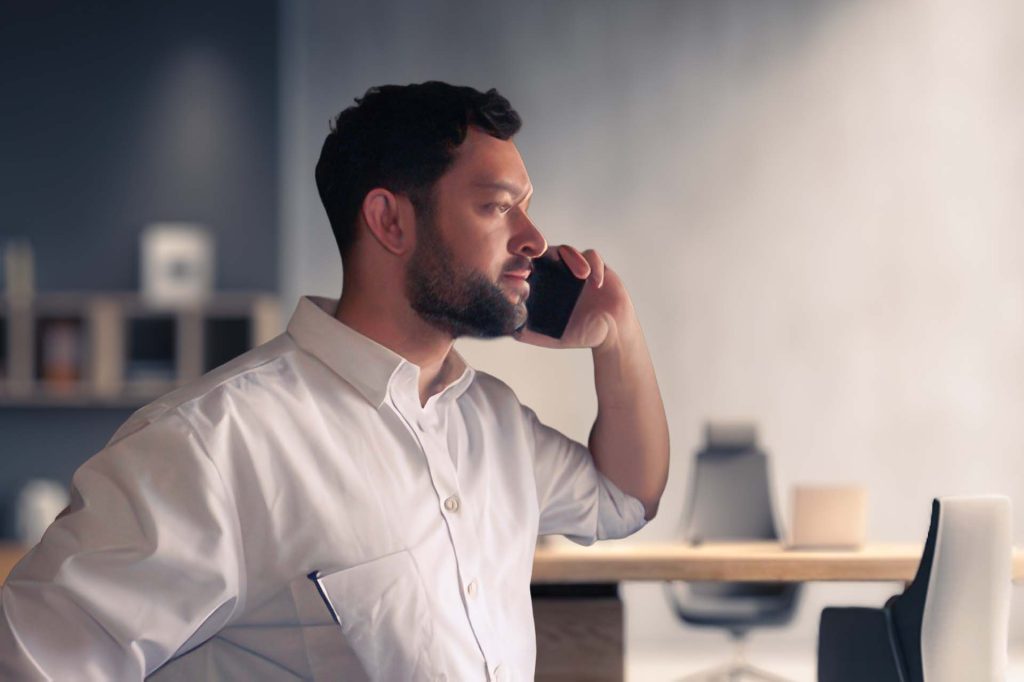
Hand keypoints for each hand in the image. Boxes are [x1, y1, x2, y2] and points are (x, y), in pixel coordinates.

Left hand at [513, 244, 633, 349]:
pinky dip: (595, 266)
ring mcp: (577, 269)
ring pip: (569, 252)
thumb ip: (532, 333)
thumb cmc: (581, 334)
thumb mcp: (553, 337)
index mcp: (545, 287)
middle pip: (547, 253)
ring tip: (582, 276)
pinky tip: (596, 283)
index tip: (526, 272)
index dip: (525, 263)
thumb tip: (510, 328)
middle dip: (546, 254)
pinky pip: (592, 257)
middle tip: (548, 261)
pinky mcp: (597, 267)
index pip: (530, 267)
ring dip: (573, 259)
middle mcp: (559, 275)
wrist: (612, 334)